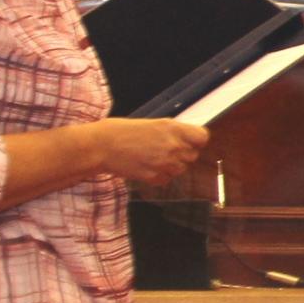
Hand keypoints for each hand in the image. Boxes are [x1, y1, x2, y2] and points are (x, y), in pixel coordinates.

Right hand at [90, 118, 208, 186]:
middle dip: (183, 153)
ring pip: (181, 169)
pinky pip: (167, 179)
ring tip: (152, 157)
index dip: (196, 140)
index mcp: (173, 128)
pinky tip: (146, 166)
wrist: (101, 147)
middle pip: (193, 155)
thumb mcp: (152, 123)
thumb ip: (172, 131)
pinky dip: (160, 175)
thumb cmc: (121, 131)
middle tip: (164, 149)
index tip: (190, 140)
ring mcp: (165, 163)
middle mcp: (173, 146)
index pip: (202, 138)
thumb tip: (187, 137)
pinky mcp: (155, 177)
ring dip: (172, 166)